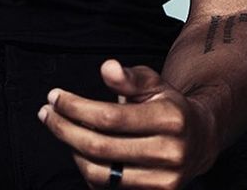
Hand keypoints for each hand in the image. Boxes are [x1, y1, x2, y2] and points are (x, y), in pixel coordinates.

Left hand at [37, 59, 219, 188]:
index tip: (54, 96)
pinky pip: (109, 189)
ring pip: (101, 174)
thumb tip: (107, 68)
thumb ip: (129, 77)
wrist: (200, 139)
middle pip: (101, 147)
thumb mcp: (154, 83)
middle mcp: (170, 152)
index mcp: (170, 118)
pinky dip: (88, 169)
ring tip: (61, 129)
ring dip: (72, 151)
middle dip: (65, 129)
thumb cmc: (169, 106)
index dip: (76, 107)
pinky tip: (79, 149)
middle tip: (46, 113)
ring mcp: (163, 180)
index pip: (110, 117)